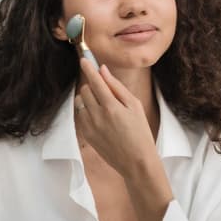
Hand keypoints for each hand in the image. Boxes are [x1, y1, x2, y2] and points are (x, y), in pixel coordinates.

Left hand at [74, 58, 157, 179]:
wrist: (135, 161)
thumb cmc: (140, 132)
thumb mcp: (134, 106)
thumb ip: (117, 87)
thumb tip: (103, 70)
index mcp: (111, 106)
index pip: (94, 81)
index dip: (88, 68)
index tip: (84, 59)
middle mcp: (97, 115)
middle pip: (85, 90)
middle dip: (92, 86)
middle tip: (105, 92)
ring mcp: (90, 126)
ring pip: (80, 102)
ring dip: (88, 99)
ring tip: (103, 107)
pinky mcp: (86, 135)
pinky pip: (81, 115)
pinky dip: (87, 112)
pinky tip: (101, 118)